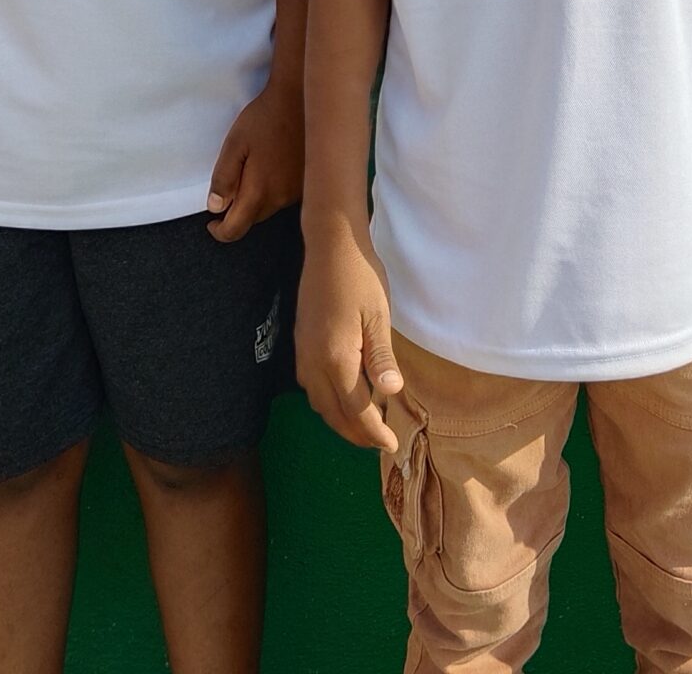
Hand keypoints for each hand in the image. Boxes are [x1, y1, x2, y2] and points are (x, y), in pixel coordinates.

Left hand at [207, 79, 302, 240]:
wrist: (303, 100)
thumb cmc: (265, 119)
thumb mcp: (234, 144)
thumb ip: (224, 179)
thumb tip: (216, 208)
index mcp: (259, 192)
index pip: (236, 229)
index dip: (220, 231)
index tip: (212, 221)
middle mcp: (281, 199)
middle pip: (253, 219)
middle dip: (238, 211)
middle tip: (229, 188)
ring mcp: (298, 192)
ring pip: (269, 208)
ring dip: (257, 199)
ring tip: (252, 171)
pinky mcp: (308, 183)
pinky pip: (284, 197)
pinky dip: (273, 190)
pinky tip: (272, 166)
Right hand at [297, 216, 403, 450]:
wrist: (330, 246)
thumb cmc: (361, 278)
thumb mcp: (379, 317)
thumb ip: (381, 357)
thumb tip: (391, 392)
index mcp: (336, 359)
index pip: (356, 410)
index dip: (374, 432)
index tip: (391, 445)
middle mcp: (313, 363)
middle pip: (332, 414)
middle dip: (356, 434)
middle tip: (380, 442)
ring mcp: (302, 353)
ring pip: (318, 403)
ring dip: (340, 420)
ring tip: (365, 425)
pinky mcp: (300, 344)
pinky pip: (311, 386)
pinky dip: (328, 402)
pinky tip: (345, 396)